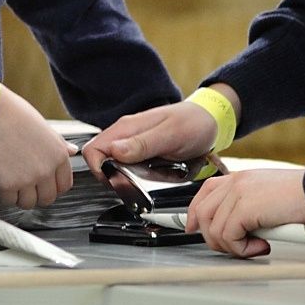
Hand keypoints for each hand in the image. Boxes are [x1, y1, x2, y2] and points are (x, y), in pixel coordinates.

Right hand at [0, 85, 74, 208]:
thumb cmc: (13, 114)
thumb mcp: (44, 127)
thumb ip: (59, 144)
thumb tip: (71, 150)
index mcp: (59, 155)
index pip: (64, 185)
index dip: (53, 186)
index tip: (44, 184)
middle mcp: (47, 169)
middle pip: (48, 198)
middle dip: (37, 194)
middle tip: (25, 184)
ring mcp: (28, 179)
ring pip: (28, 204)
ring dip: (20, 196)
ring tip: (11, 180)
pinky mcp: (7, 185)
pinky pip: (8, 201)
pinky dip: (3, 194)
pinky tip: (0, 178)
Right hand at [81, 84, 240, 178]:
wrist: (211, 121)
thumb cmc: (194, 123)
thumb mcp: (170, 135)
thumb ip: (143, 143)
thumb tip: (114, 151)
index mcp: (128, 127)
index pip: (94, 150)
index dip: (99, 169)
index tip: (116, 181)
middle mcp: (126, 134)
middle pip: (101, 160)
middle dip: (112, 176)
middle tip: (132, 183)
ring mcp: (134, 142)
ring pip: (114, 165)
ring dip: (125, 177)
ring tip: (145, 180)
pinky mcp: (142, 151)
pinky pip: (129, 166)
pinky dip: (136, 175)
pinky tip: (151, 176)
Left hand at [185, 168, 304, 258]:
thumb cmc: (303, 197)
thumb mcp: (268, 198)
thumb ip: (250, 207)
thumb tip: (240, 232)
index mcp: (240, 178)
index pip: (205, 192)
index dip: (194, 213)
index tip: (192, 228)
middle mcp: (234, 182)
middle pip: (201, 213)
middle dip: (214, 238)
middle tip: (238, 247)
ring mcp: (237, 193)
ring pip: (212, 229)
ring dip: (231, 247)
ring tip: (254, 246)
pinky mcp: (244, 208)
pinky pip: (228, 237)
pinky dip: (242, 249)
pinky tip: (262, 245)